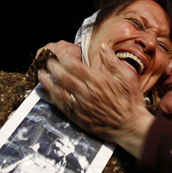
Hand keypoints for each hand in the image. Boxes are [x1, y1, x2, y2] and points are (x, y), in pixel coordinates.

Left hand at [37, 43, 153, 156]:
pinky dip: (53, 97)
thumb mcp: (127, 77)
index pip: (74, 66)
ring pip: (59, 91)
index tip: (60, 55)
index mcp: (98, 81)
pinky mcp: (78, 117)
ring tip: (41, 74)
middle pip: (63, 77)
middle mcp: (87, 93)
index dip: (64, 59)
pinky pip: (61, 105)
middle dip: (53, 67)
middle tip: (48, 62)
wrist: (130, 126)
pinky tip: (48, 91)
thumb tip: (102, 46)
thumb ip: (113, 61)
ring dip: (48, 82)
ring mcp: (81, 106)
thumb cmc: (130, 101)